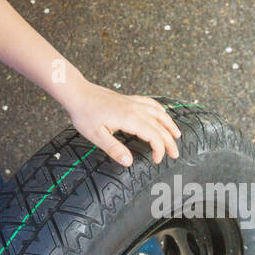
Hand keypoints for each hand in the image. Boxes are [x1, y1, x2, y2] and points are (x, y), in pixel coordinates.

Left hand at [62, 84, 180, 165]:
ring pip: (158, 112)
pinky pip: (150, 103)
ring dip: (169, 124)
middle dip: (169, 141)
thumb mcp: (96, 135)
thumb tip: (129, 162)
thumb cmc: (84, 113)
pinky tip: (162, 114)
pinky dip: (160, 110)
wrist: (78, 93)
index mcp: (129, 118)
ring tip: (177, 135)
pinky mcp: (128, 99)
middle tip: (175, 154)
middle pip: (160, 125)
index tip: (157, 160)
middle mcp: (135, 108)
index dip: (159, 149)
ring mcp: (133, 102)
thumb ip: (113, 149)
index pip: (153, 135)